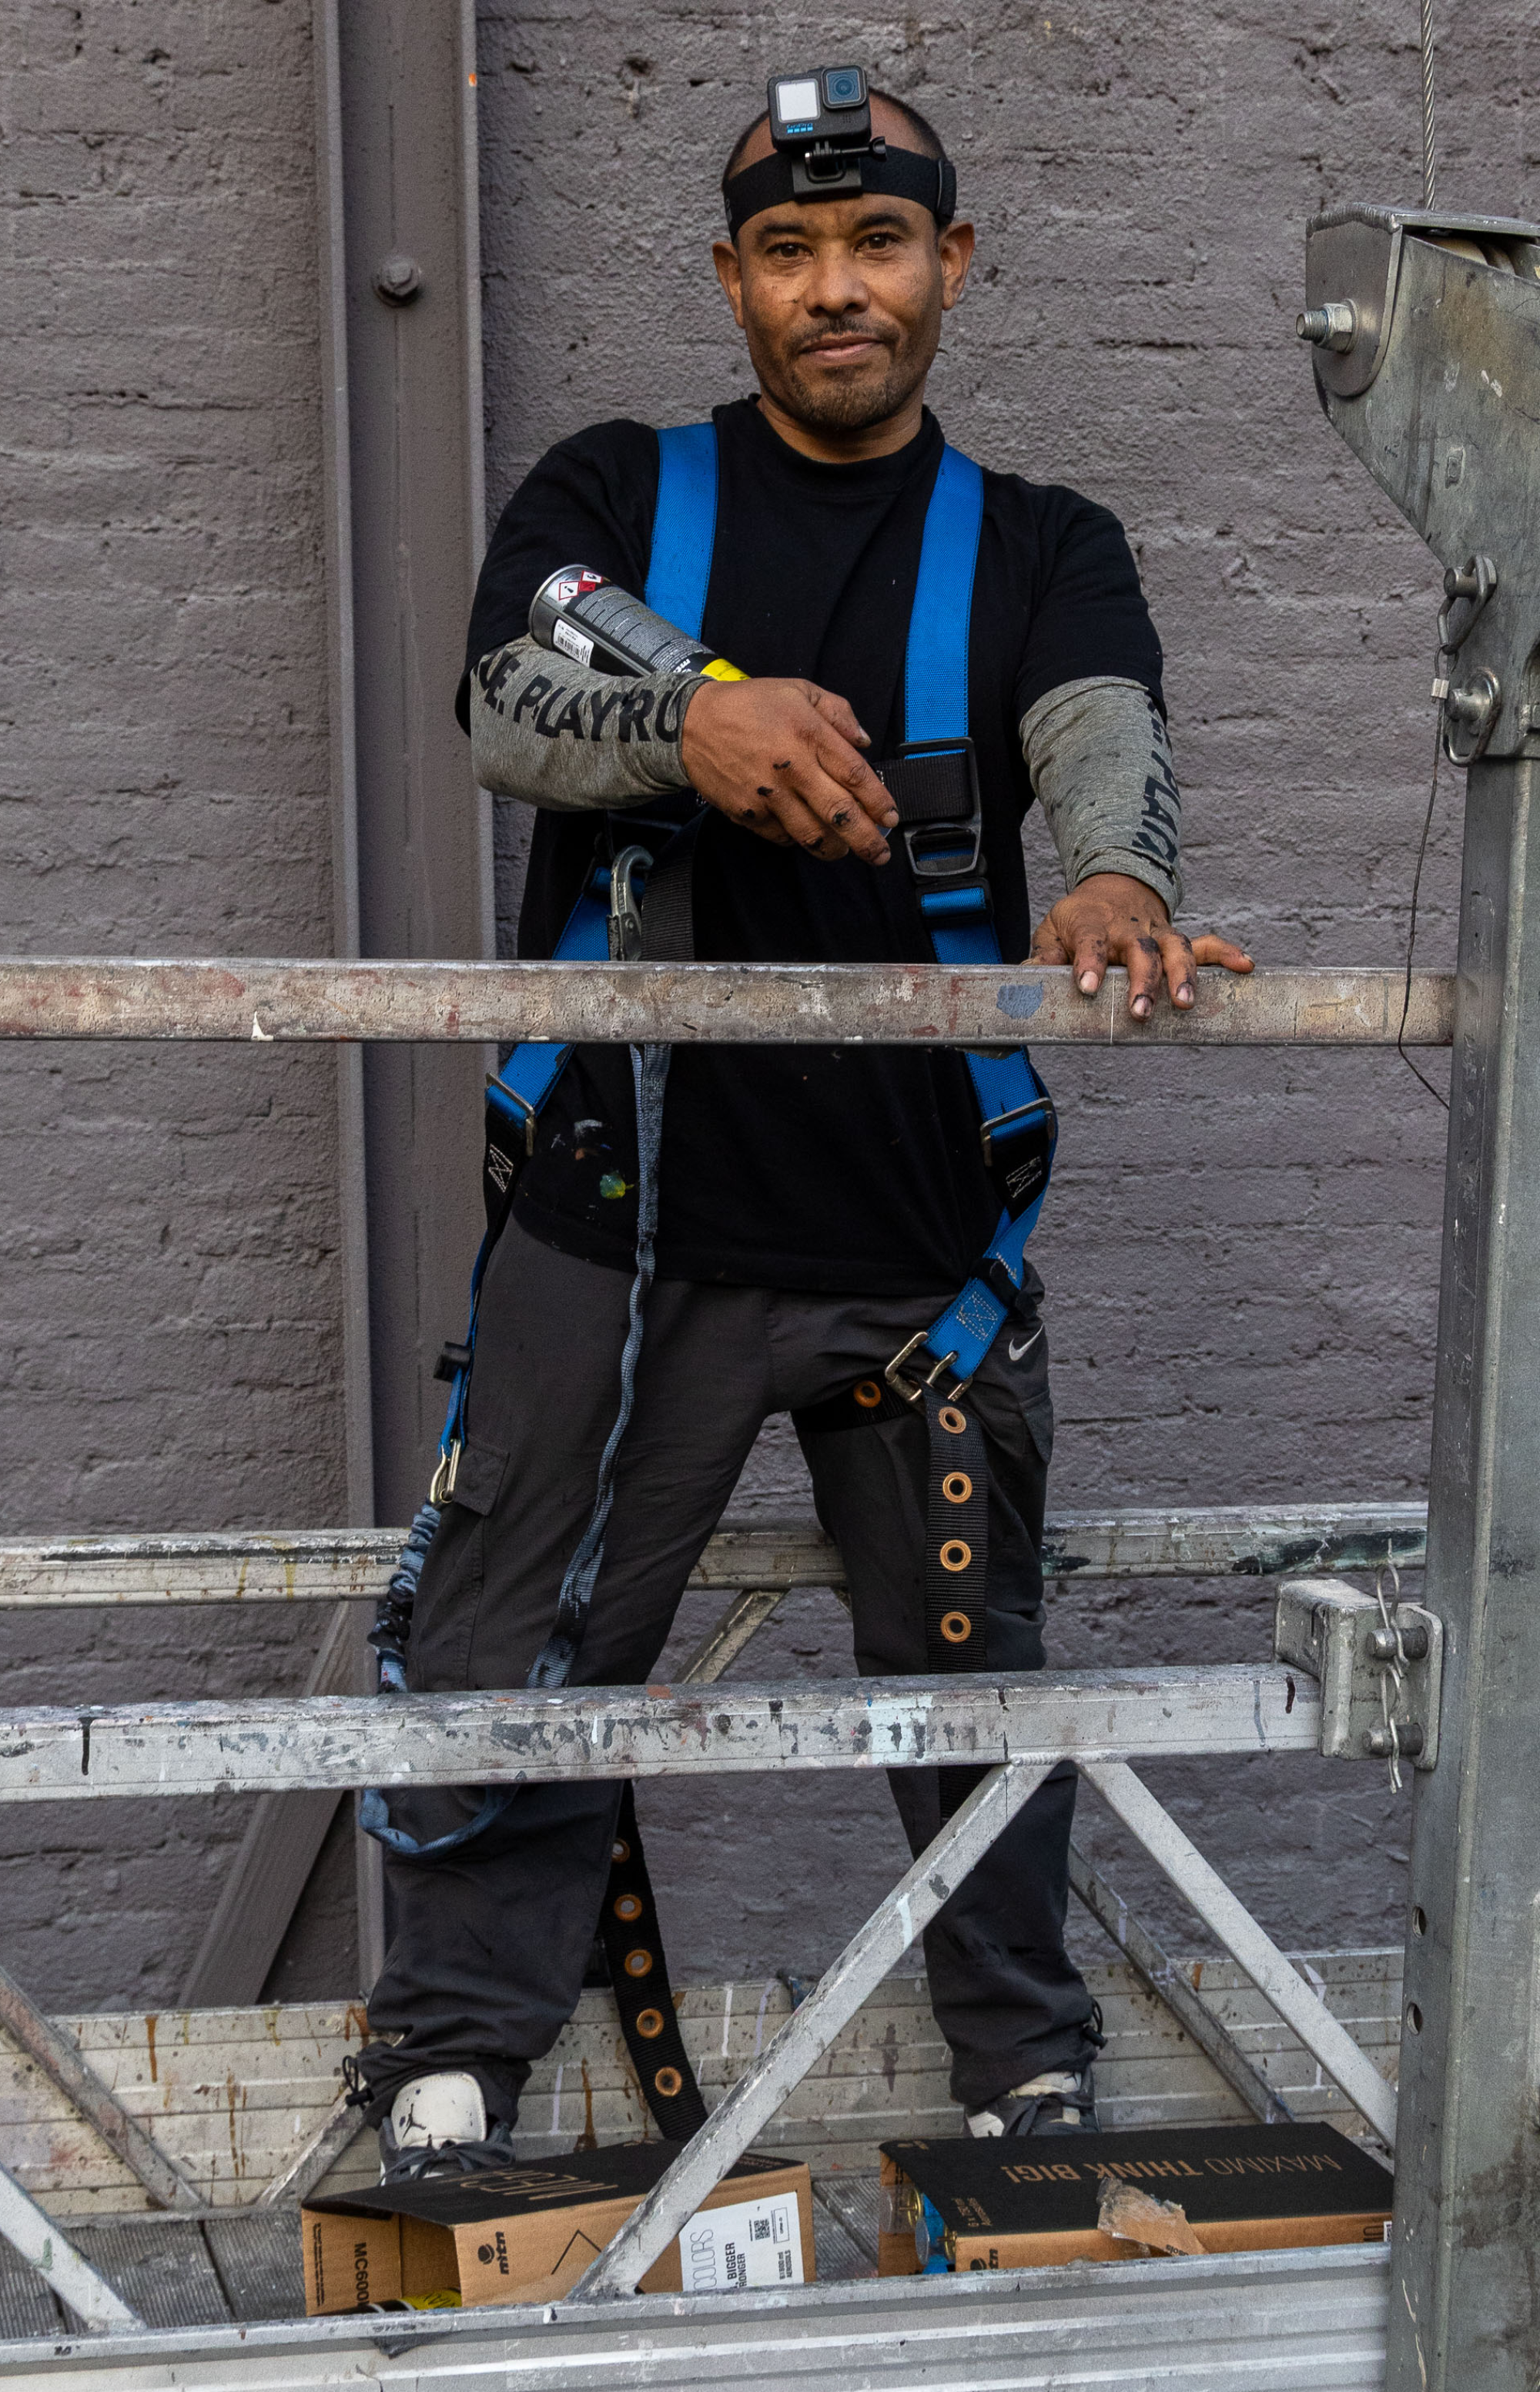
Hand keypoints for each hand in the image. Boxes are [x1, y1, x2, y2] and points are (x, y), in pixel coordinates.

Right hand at [680, 677, 898, 863]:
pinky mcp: (748, 813)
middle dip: (866, 839)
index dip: (878, 802)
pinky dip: (799, 841)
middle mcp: (791, 767)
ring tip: (846, 850)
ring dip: (835, 849)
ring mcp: (768, 794)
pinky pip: (782, 837)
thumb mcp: (797, 690)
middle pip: (840, 813)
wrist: (690, 723)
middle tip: (879, 853)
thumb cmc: (747, 705)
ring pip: (812, 835)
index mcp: (808, 733)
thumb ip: (837, 711)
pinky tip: (806, 835)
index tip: (890, 818)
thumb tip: (863, 741)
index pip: (856, 775)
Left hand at [1029, 872, 1252, 1017]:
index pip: (1090, 942)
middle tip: (1140, 1013)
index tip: (1085, 988)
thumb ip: (1042, 957)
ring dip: (1184, 975)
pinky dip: (1226, 954)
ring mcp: (1157, 932)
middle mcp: (1129, 928)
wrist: (1113, 884)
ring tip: (1186, 1003)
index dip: (1088, 963)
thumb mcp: (1052, 931)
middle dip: (1143, 981)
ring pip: (1176, 949)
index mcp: (1093, 923)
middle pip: (1140, 951)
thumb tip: (1024, 982)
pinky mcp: (1176, 939)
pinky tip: (1245, 966)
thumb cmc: (1079, 917)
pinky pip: (1207, 944)